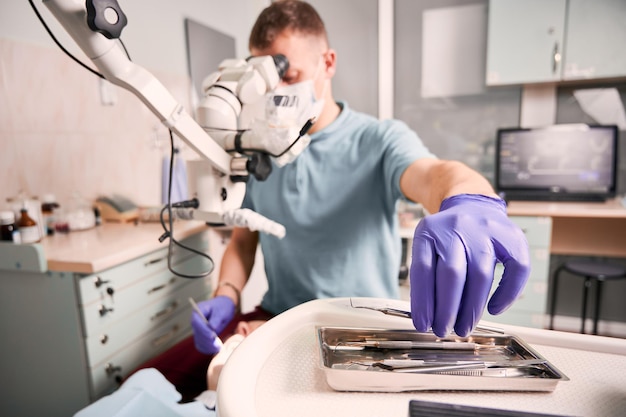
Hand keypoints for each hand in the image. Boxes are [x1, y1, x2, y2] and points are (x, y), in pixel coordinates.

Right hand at [191, 296, 235, 353]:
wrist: (223, 307)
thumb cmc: (223, 307)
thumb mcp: (222, 310)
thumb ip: (216, 318)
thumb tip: (212, 328)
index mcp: (197, 311)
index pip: (196, 323)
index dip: (204, 330)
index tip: (213, 336)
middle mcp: (195, 321)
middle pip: (197, 333)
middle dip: (207, 340)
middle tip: (218, 345)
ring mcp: (197, 329)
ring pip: (198, 340)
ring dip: (208, 346)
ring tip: (219, 348)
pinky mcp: (201, 335)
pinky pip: (201, 344)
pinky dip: (207, 348)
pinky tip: (216, 349)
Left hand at [410, 194, 529, 336]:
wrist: (472, 205)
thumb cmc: (448, 236)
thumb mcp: (427, 245)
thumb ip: (425, 276)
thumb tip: (427, 317)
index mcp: (430, 230)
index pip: (423, 269)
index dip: (423, 301)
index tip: (423, 324)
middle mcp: (458, 227)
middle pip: (452, 273)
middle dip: (447, 309)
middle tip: (444, 331)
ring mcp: (487, 231)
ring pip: (481, 275)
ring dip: (472, 308)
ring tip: (463, 327)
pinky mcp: (512, 237)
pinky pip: (516, 269)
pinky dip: (506, 293)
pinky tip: (495, 309)